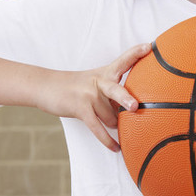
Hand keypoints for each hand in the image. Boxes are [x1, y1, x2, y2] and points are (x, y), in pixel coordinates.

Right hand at [36, 44, 150, 150]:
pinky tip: (116, 148)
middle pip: (116, 91)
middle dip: (125, 99)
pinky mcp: (80, 109)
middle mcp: (99, 82)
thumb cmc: (78, 86)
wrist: (46, 86)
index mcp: (106, 73)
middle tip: (134, 106)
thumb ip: (115, 89)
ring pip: (111, 117)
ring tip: (116, 125)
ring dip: (115, 124)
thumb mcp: (96, 80)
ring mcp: (89, 96)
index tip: (149, 46)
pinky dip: (107, 140)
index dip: (136, 53)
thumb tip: (135, 107)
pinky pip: (98, 128)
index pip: (124, 60)